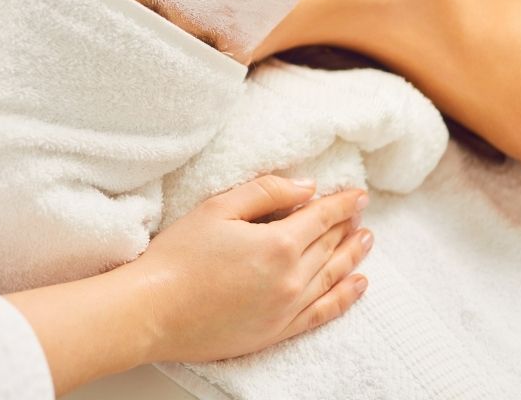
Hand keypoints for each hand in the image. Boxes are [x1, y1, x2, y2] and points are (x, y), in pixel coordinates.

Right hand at [132, 175, 372, 363]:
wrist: (153, 311)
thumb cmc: (179, 256)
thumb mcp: (219, 208)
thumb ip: (267, 192)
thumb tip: (307, 188)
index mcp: (278, 244)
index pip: (322, 217)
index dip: (343, 203)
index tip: (359, 193)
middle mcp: (291, 278)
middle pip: (330, 245)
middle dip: (348, 225)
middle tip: (361, 211)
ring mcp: (286, 309)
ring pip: (332, 276)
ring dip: (353, 256)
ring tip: (368, 240)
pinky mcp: (277, 332)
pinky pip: (322, 313)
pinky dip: (345, 297)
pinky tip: (358, 285)